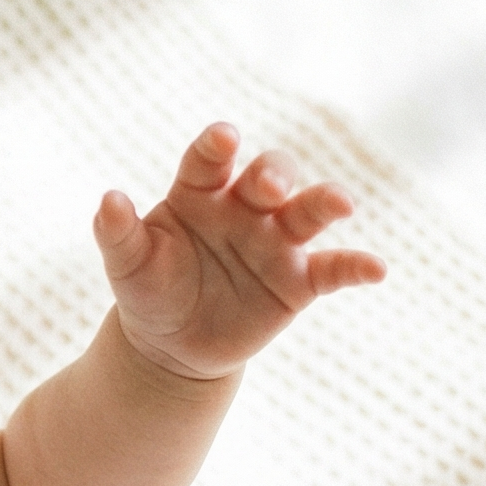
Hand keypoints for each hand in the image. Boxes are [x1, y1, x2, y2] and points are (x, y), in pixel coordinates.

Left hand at [94, 124, 383, 381]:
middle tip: (269, 187)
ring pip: (309, 210)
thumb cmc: (150, 291)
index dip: (218, 146)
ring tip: (340, 204)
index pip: (210, 160)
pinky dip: (357, 266)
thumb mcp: (127, 266)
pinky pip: (334, 269)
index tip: (224, 139)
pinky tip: (376, 269)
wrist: (172, 346)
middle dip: (274, 173)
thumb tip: (108, 200)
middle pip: (269, 176)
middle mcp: (245, 207)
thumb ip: (118, 232)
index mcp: (199, 193)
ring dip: (326, 201)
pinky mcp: (300, 280)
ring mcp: (276, 241)